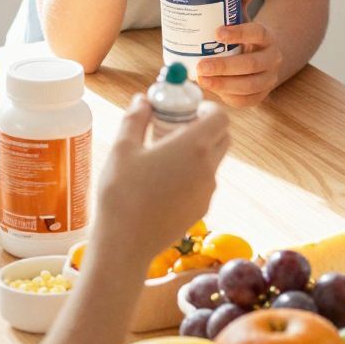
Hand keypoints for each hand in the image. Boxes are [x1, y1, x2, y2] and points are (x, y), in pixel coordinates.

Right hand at [96, 92, 229, 260]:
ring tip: (165, 156)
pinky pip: (204, 183)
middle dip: (206, 127)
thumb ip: (136, 118)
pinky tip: (164, 182)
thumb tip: (142, 99)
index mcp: (194, 146)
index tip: (188, 109)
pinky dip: (193, 174)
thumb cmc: (121, 193)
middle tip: (178, 127)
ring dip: (199, 152)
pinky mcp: (201, 209)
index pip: (220, 117)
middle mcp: (208, 168)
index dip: (207, 108)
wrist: (125, 243)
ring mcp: (208, 191)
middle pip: (223, 137)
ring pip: (214, 161)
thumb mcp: (123, 149)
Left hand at [196, 0, 281, 105]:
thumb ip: (239, 2)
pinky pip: (247, 100)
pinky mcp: (261, 94)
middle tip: (201, 65)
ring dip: (224, 84)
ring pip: (250, 85)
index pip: (258, 33)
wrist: (268, 56)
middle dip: (225, 67)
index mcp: (268, 36)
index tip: (217, 33)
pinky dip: (228, 97)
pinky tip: (211, 90)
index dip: (239, 33)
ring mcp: (269, 78)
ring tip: (201, 80)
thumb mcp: (244, 17)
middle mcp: (272, 58)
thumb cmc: (246, 36)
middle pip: (252, 64)